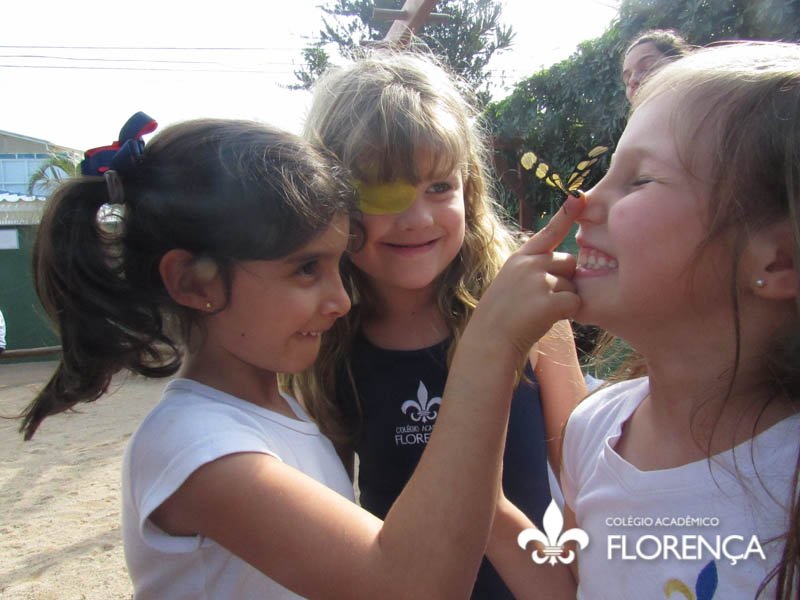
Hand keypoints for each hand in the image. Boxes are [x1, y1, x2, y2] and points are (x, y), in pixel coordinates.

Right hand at [468, 194, 585, 360]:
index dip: (566, 214)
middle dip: (564, 279)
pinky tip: (546, 320)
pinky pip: (574, 303)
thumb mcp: (510, 282)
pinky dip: (567, 314)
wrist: (489, 341)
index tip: (579, 196)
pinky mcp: (549, 301)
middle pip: (568, 262)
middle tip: (542, 299)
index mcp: (520, 258)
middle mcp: (529, 264)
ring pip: (572, 285)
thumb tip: (566, 262)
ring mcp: (538, 282)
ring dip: (564, 300)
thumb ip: (533, 268)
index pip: (548, 232)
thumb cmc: (501, 316)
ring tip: (538, 312)